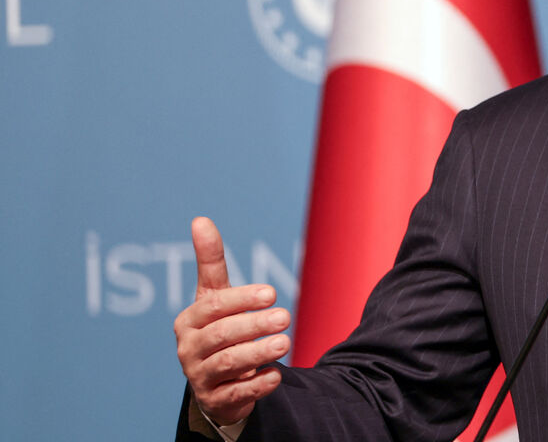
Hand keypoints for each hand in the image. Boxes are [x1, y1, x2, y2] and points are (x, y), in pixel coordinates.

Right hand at [173, 217, 291, 425]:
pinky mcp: (215, 399)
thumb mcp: (213, 295)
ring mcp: (199, 376)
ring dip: (258, 352)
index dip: (242, 298)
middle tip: (285, 317)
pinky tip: (276, 375)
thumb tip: (200, 220)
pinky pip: (236, 393)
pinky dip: (256, 384)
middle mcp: (189, 349)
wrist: (215, 379)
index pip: (214, 306)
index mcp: (189, 320)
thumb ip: (210, 261)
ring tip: (285, 343)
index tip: (272, 292)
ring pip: (228, 363)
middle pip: (222, 335)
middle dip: (254, 325)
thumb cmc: (217, 327)